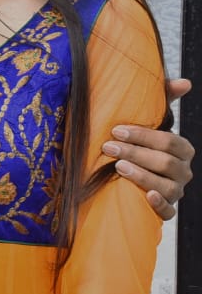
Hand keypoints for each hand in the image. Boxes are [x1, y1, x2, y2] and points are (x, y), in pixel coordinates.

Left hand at [105, 78, 192, 221]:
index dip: (143, 136)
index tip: (116, 130)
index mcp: (182, 149)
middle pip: (165, 163)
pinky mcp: (165, 209)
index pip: (169, 141)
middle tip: (108, 148)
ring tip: (118, 167)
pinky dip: (159, 204)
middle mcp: (183, 171)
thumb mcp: (149, 120)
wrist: (124, 175)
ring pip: (166, 186)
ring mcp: (176, 191)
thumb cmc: (138, 143)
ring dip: (142, 176)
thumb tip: (185, 82)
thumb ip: (165, 98)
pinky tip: (146, 195)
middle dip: (135, 153)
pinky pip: (168, 211)